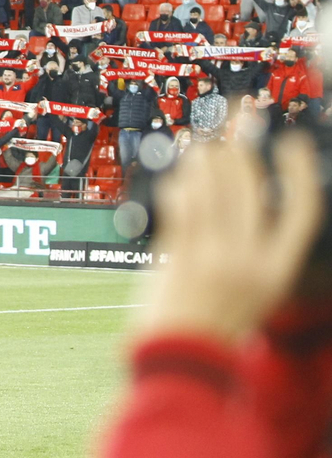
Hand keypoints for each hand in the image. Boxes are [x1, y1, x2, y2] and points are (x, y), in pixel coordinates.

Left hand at [135, 136, 322, 344]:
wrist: (181, 358)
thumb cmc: (214, 324)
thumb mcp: (253, 291)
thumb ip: (249, 249)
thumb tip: (231, 194)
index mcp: (277, 271)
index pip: (302, 211)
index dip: (299, 171)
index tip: (291, 140)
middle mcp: (249, 261)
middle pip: (250, 186)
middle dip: (240, 143)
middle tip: (231, 121)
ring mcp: (213, 257)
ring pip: (213, 188)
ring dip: (203, 156)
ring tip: (200, 143)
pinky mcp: (178, 255)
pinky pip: (181, 205)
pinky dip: (179, 184)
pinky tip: (178, 177)